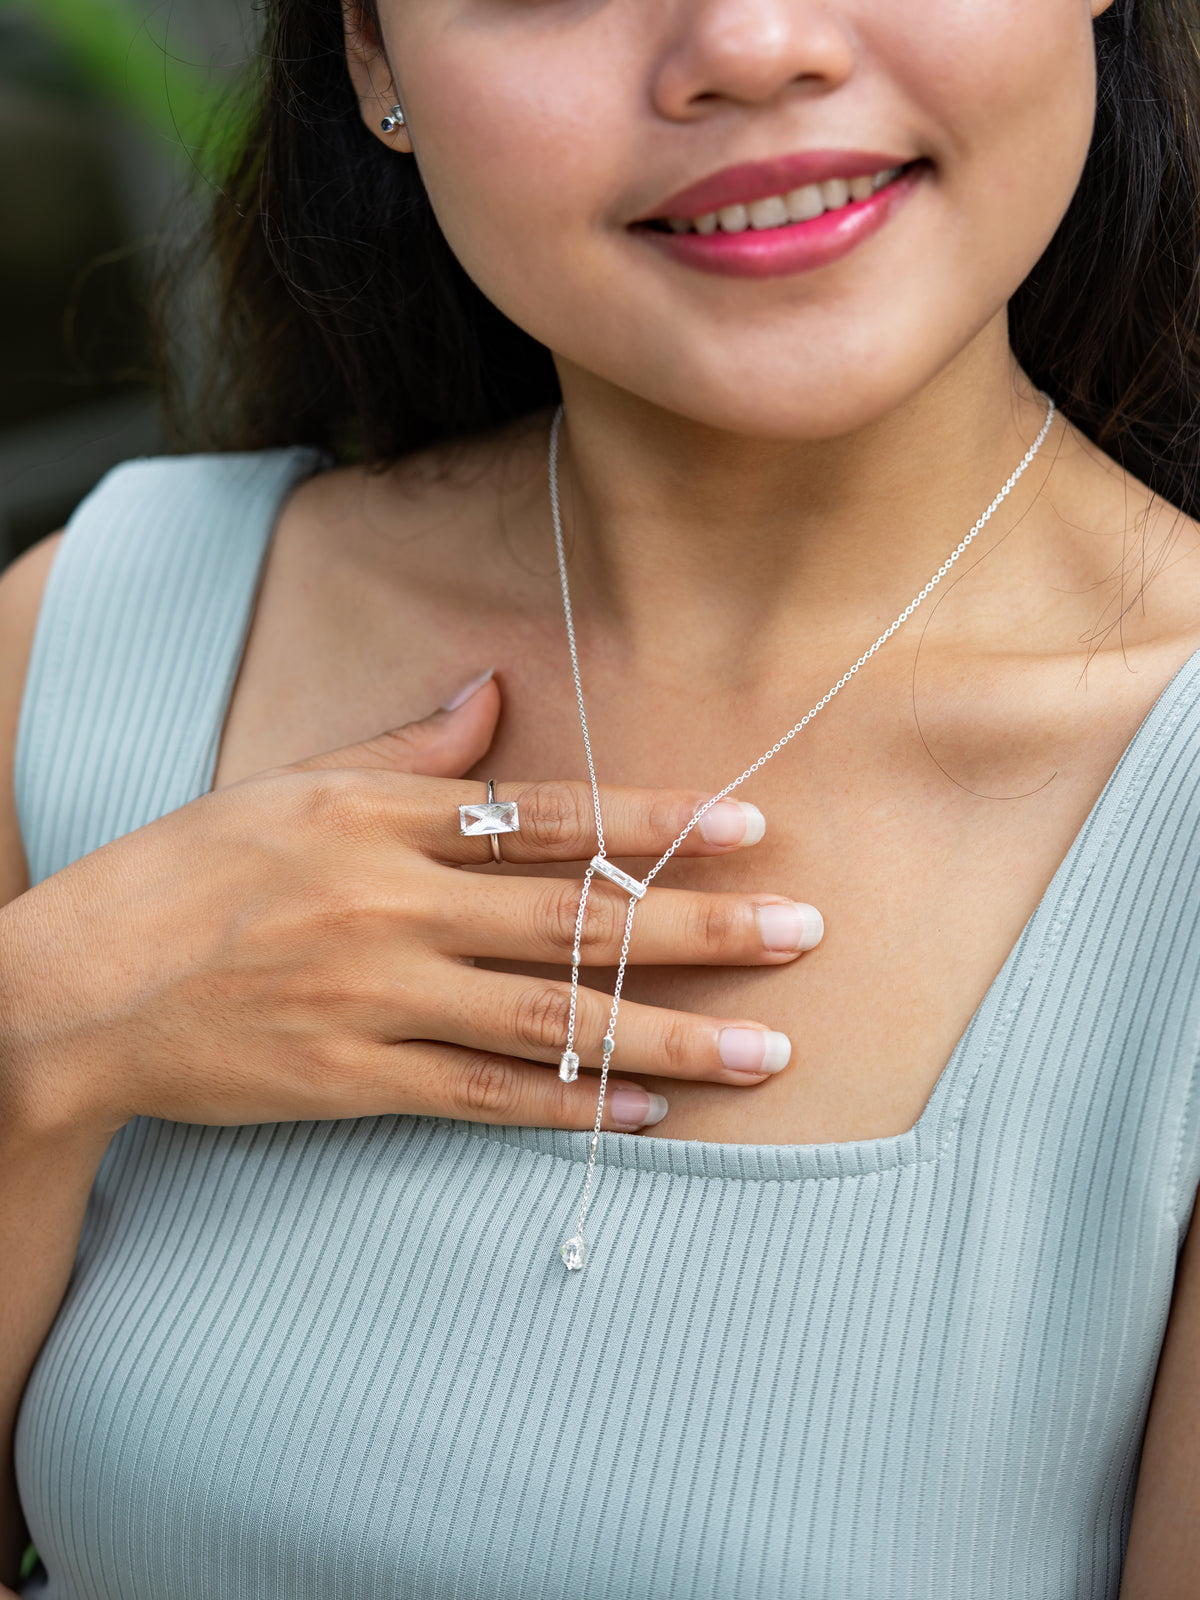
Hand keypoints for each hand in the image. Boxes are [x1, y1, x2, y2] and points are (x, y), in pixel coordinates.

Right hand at [0, 672, 820, 1141]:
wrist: (78, 991)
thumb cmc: (185, 873)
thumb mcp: (290, 783)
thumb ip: (405, 745)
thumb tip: (494, 691)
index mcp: (383, 819)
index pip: (549, 817)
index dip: (656, 822)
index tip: (752, 826)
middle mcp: (394, 906)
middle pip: (574, 917)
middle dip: (699, 927)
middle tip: (804, 934)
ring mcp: (379, 1000)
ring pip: (550, 1019)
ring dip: (666, 1036)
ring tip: (766, 1052)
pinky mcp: (355, 1083)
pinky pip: (484, 1097)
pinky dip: (571, 1108)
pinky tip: (648, 1116)